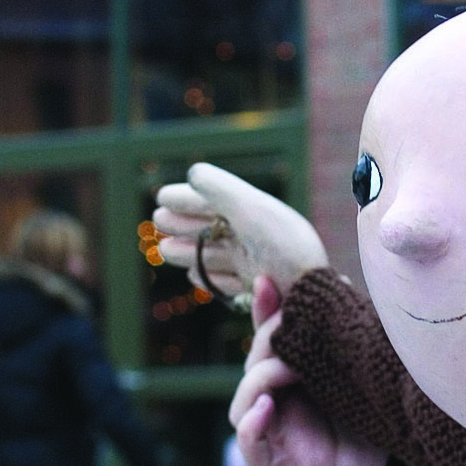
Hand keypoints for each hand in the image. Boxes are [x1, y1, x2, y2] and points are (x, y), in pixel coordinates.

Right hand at [153, 164, 328, 300]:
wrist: (307, 292)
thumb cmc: (281, 246)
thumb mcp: (250, 210)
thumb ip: (219, 189)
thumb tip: (193, 173)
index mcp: (253, 212)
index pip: (214, 200)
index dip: (187, 197)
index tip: (161, 197)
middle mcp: (252, 236)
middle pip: (210, 227)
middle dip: (183, 223)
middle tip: (158, 220)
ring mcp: (253, 262)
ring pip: (213, 255)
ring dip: (189, 251)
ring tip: (165, 249)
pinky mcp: (255, 288)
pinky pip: (226, 281)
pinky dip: (209, 277)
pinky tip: (195, 276)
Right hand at [227, 278, 386, 465]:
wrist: (400, 463)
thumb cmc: (379, 412)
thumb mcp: (355, 365)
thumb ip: (337, 332)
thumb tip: (335, 278)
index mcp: (291, 373)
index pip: (267, 337)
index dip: (264, 310)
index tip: (269, 281)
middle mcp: (276, 400)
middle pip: (253, 365)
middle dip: (269, 342)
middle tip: (295, 329)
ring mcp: (272, 432)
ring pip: (243, 402)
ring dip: (260, 380)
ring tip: (291, 371)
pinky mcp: (274, 463)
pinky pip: (248, 446)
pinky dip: (251, 425)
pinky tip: (268, 407)